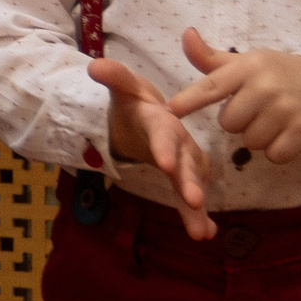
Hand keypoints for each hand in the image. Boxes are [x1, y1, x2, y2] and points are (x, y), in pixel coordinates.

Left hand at [91, 56, 214, 240]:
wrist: (147, 115)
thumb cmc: (136, 102)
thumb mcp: (125, 88)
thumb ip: (114, 77)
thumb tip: (95, 66)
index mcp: (161, 120)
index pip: (162, 133)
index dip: (165, 147)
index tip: (165, 163)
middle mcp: (179, 141)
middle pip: (185, 161)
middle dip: (189, 181)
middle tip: (193, 200)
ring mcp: (184, 161)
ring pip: (192, 184)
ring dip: (196, 206)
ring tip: (200, 232)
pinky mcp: (183, 178)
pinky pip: (190, 197)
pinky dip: (199, 216)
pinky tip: (205, 234)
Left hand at [165, 28, 300, 164]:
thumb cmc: (275, 72)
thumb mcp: (245, 62)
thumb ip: (210, 57)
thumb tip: (187, 34)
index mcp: (247, 68)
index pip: (212, 86)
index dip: (190, 99)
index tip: (169, 110)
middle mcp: (265, 87)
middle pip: (229, 124)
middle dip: (238, 122)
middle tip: (255, 109)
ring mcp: (286, 109)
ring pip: (251, 142)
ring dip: (258, 136)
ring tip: (272, 119)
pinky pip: (275, 155)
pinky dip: (277, 150)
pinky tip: (285, 133)